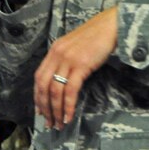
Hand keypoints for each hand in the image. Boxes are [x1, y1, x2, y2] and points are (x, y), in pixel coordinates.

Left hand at [34, 8, 116, 129]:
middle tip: (49, 123)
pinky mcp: (81, 65)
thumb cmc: (96, 37)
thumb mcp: (75, 47)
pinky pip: (70, 90)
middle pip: (43, 86)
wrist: (111, 25)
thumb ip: (66, 60)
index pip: (38, 77)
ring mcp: (68, 60)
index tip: (40, 111)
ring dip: (56, 110)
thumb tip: (63, 81)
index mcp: (54, 51)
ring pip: (55, 90)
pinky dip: (68, 106)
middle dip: (45, 107)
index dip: (38, 96)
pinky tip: (69, 116)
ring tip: (59, 123)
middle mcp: (57, 55)